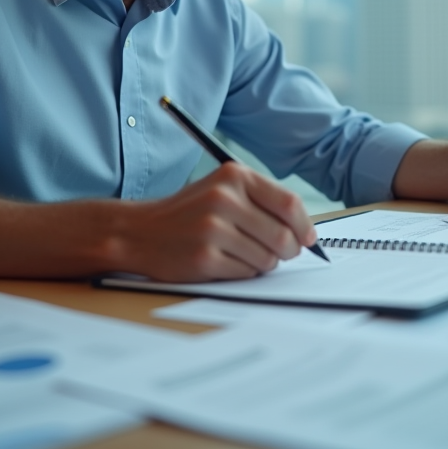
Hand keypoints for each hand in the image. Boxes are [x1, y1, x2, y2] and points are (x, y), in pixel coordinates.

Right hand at [109, 163, 316, 282]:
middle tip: (280, 253)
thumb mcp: (223, 190)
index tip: (308, 239)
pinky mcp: (204, 258)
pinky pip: (246, 273)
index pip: (289, 203)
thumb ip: (262, 202)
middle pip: (283, 235)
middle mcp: (223, 198)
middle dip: (288, 250)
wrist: (140, 232)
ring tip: (242, 253)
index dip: (304, 226)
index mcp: (233, 176)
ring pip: (267, 258)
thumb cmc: (189, 213)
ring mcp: (212, 228)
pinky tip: (226, 262)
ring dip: (263, 262)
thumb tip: (305, 231)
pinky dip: (244, 272)